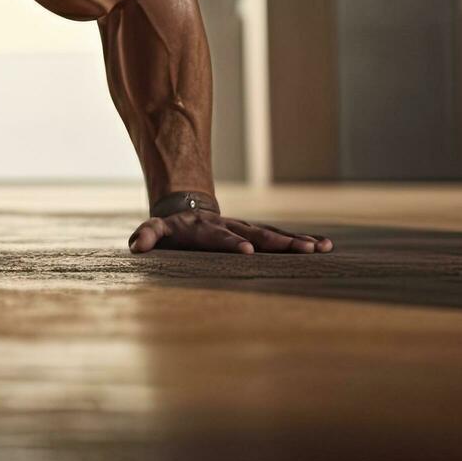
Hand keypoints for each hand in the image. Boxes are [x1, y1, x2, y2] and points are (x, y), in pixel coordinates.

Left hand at [128, 196, 331, 254]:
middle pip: (257, 234)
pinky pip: (283, 236)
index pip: (221, 237)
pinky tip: (326, 246)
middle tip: (302, 250)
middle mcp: (233, 226)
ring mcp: (248, 228)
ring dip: (297, 241)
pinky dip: (304, 240)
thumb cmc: (173, 228)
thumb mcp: (156, 228)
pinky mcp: (259, 233)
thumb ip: (147, 234)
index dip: (233, 243)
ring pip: (275, 234)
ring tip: (320, 248)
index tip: (248, 251)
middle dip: (278, 243)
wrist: (190, 208)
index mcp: (208, 229)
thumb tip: (136, 246)